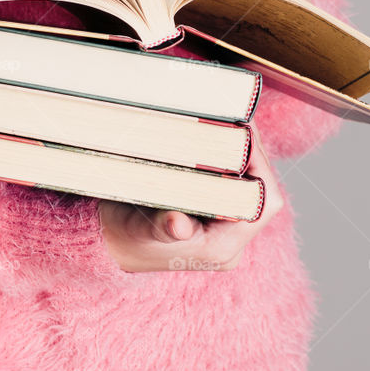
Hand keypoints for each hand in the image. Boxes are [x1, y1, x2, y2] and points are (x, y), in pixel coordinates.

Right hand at [99, 125, 283, 272]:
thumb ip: (161, 227)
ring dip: (242, 158)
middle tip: (238, 121)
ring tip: (231, 125)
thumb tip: (178, 225)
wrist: (109, 248)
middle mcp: (228, 242)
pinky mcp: (215, 219)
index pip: (260, 205)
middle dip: (251, 156)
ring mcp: (223, 231)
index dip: (260, 167)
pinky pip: (234, 187)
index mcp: (220, 248)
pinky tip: (220, 142)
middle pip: (257, 193)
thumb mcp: (139, 229)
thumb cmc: (124, 238)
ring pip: (247, 188)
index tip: (244, 135)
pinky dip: (230, 165)